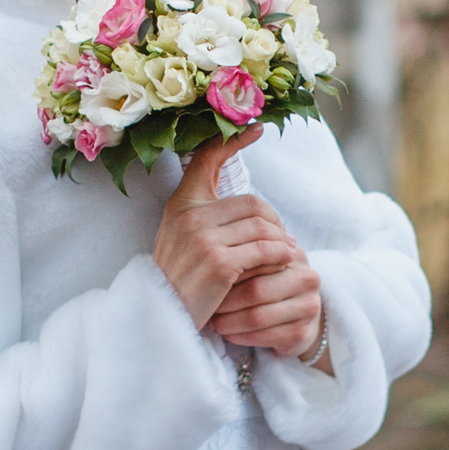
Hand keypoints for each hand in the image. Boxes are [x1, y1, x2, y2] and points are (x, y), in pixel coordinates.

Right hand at [152, 138, 275, 329]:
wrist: (161, 319)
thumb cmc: (179, 279)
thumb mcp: (182, 239)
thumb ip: (206, 215)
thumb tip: (249, 205)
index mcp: (180, 204)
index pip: (208, 159)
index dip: (233, 141)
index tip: (257, 130)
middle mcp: (189, 216)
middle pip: (253, 203)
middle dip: (274, 221)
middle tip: (283, 238)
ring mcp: (203, 239)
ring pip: (262, 226)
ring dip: (281, 240)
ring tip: (287, 252)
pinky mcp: (219, 263)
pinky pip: (265, 249)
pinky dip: (280, 254)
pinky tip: (285, 261)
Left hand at [208, 216, 328, 366]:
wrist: (296, 318)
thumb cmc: (267, 287)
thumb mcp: (259, 266)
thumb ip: (244, 253)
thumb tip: (208, 242)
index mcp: (293, 255)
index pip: (257, 259)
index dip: (228, 271)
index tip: (206, 278)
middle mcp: (307, 278)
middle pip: (256, 290)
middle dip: (226, 300)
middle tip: (206, 304)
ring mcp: (308, 307)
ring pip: (258, 316)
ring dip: (229, 321)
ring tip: (212, 321)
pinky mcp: (303, 333)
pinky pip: (264, 337)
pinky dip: (240, 336)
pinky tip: (228, 334)